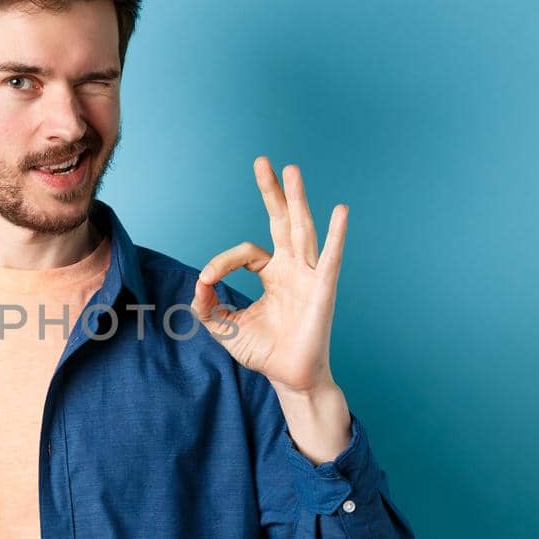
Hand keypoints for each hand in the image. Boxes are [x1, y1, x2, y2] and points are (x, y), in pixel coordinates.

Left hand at [191, 156, 347, 394]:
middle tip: (262, 161)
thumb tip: (197, 286)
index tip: (206, 281)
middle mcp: (292, 268)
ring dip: (297, 200)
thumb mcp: (224, 327)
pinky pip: (331, 258)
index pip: (246, 252)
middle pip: (282, 221)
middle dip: (272, 192)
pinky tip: (340, 211)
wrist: (288, 377)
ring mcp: (309, 276)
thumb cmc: (263, 351)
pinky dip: (337, 235)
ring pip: (303, 230)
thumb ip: (207, 307)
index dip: (222, 262)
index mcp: (272, 273)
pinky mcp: (323, 290)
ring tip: (291, 170)